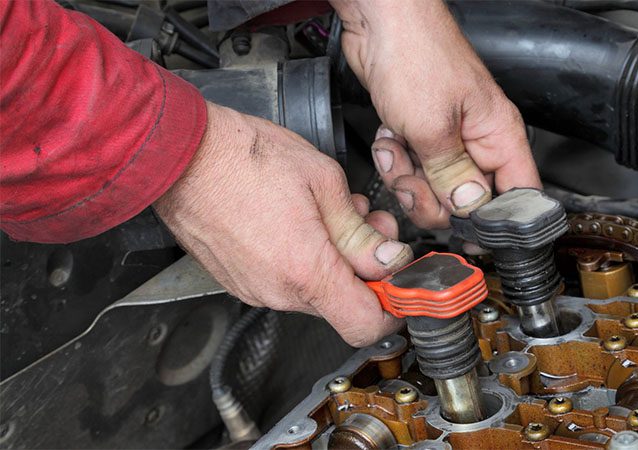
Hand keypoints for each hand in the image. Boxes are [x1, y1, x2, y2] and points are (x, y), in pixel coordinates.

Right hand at [154, 102, 412, 346]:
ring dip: (335, 260)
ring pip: (315, 291)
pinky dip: (304, 260)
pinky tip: (303, 223)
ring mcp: (255, 290)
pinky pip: (285, 283)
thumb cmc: (246, 158)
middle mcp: (278, 292)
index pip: (365, 324)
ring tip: (333, 214)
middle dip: (365, 268)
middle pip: (342, 303)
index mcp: (306, 271)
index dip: (392, 309)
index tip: (400, 284)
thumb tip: (386, 260)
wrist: (182, 156)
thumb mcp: (323, 182)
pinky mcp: (240, 281)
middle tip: (370, 226)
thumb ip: (360, 231)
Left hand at [331, 0, 541, 227]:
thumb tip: (469, 210)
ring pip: (434, 189)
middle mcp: (477, 141)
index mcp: (498, 136)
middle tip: (417, 179)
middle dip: (434, 198)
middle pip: (468, 202)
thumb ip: (451, 175)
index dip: (499, 221)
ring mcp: (447, 139)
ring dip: (408, 177)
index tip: (471, 234)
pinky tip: (392, 138)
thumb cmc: (416, 53)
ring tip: (400, 148)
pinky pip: (412, 170)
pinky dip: (395, 161)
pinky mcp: (420, 135)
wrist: (380, 23)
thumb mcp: (432, 126)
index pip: (519, 194)